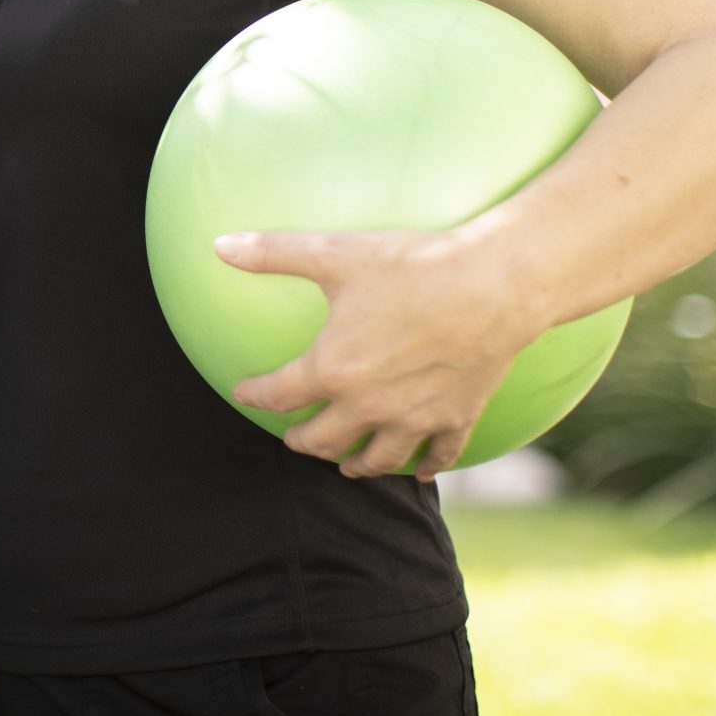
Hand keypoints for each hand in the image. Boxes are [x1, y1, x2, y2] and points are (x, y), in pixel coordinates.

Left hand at [214, 228, 537, 482]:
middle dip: (302, 442)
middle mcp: (368, 406)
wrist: (494, 286)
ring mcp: (414, 419)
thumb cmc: (413, 266)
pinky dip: (427, 466)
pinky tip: (423, 470)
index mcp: (332, 371)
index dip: (254, 395)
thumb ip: (274, 253)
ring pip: (377, 460)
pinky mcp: (457, 418)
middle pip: (323, 440)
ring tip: (346, 465)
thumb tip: (221, 245)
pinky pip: (440, 456)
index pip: (279, 395)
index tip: (243, 393)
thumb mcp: (336, 254)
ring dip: (356, 465)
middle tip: (294, 438)